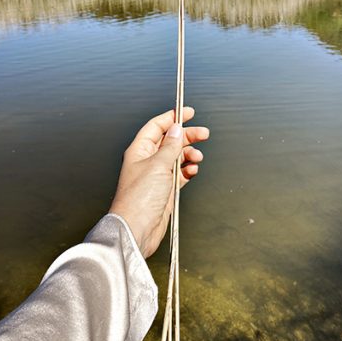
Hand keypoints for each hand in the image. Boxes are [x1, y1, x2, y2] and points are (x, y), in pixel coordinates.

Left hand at [109, 107, 209, 257]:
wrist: (137, 229)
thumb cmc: (140, 198)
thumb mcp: (158, 165)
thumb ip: (170, 146)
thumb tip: (176, 128)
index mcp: (140, 150)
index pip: (156, 127)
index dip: (172, 117)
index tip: (189, 112)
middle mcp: (148, 161)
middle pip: (170, 140)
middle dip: (187, 136)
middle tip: (204, 134)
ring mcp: (157, 175)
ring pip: (178, 156)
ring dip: (190, 154)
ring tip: (197, 158)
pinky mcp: (166, 189)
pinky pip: (181, 173)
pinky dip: (189, 170)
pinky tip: (193, 171)